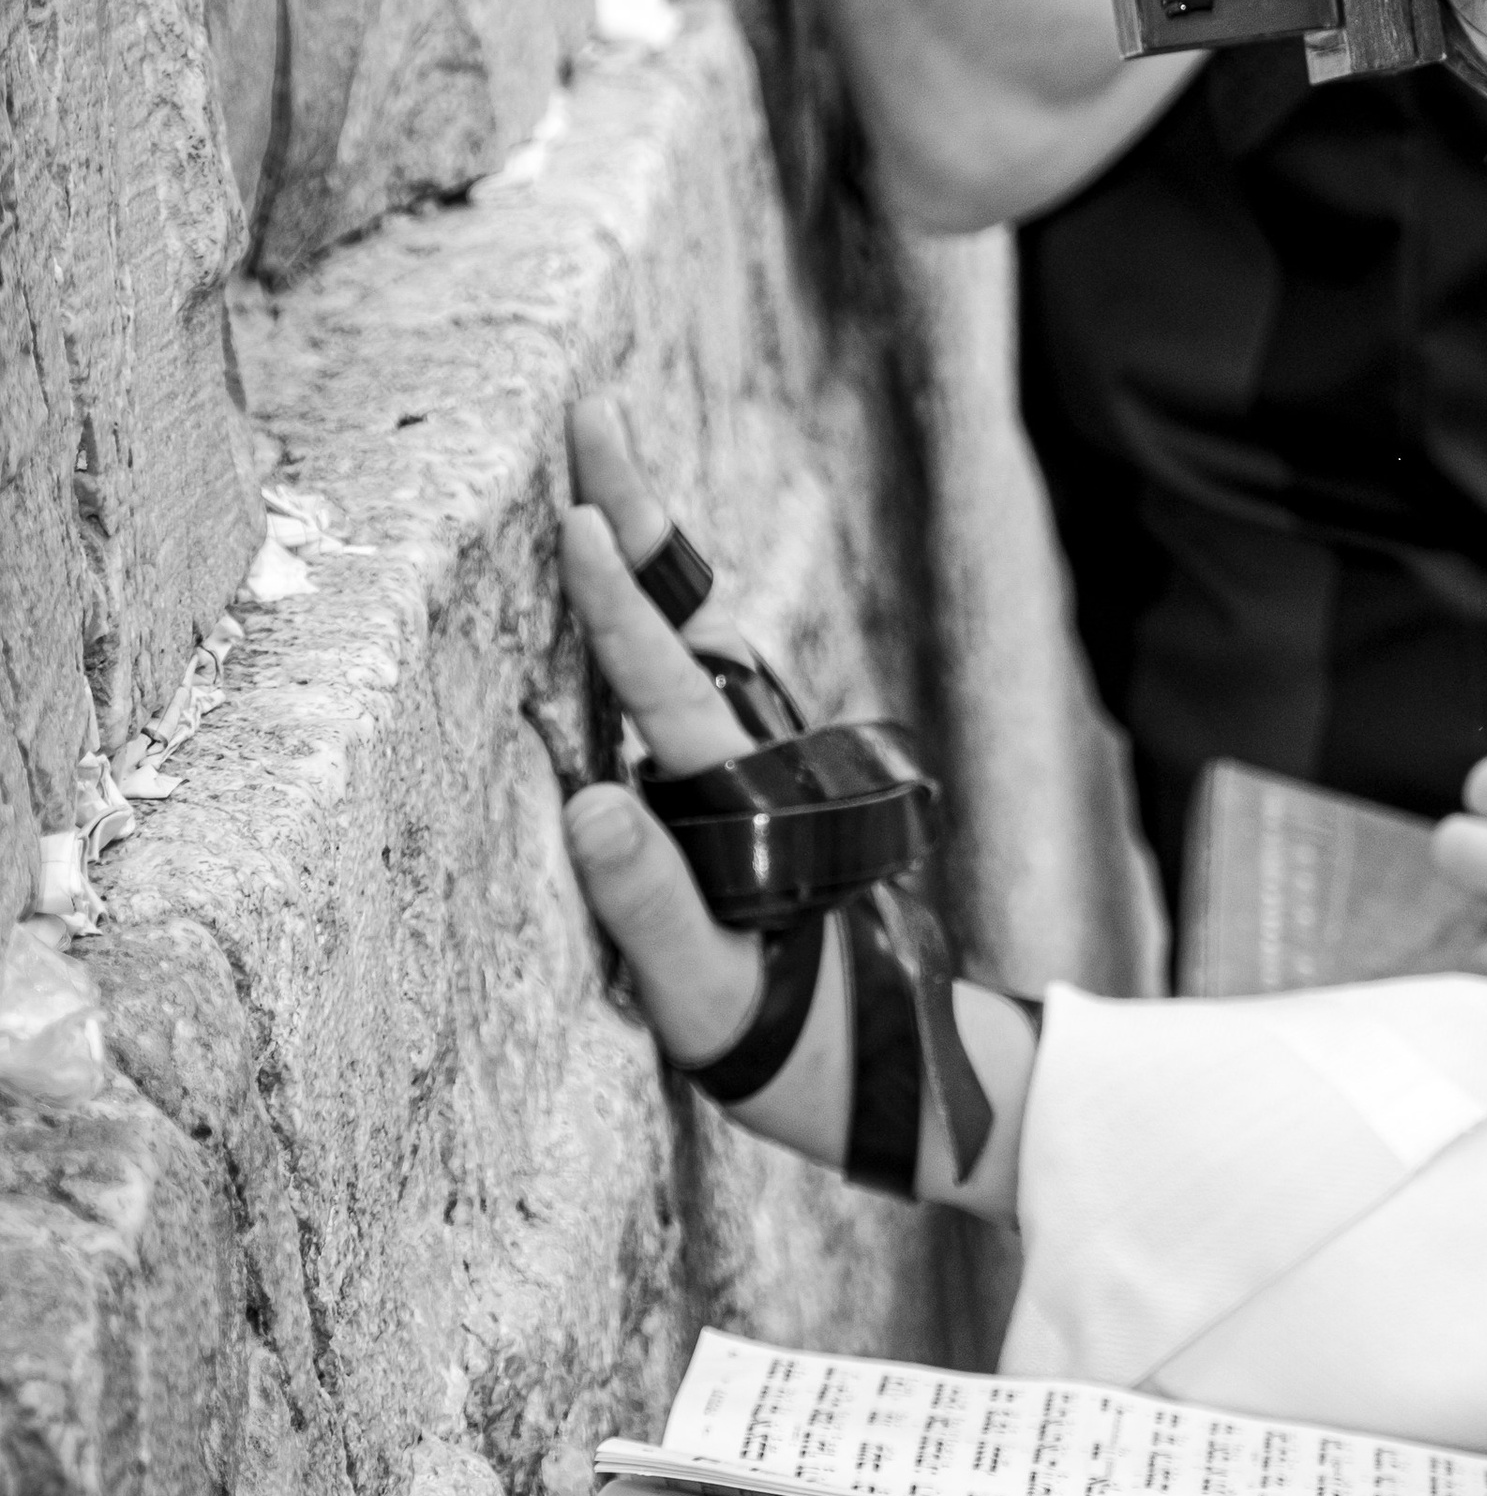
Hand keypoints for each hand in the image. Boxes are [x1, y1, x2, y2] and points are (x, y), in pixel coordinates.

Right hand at [559, 395, 853, 1162]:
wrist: (898, 1085)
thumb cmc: (809, 1049)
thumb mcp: (718, 1005)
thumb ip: (654, 909)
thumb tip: (586, 799)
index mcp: (739, 813)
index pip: (664, 688)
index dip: (618, 603)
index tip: (579, 514)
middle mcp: (752, 773)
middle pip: (689, 623)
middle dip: (639, 516)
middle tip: (592, 409)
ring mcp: (756, 779)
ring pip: (698, 642)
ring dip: (650, 554)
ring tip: (598, 467)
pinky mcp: (751, 801)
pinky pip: (693, 688)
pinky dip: (656, 620)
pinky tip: (627, 585)